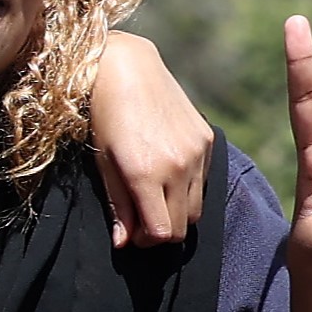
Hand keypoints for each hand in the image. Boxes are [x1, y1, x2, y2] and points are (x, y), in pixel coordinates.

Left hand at [88, 32, 214, 249]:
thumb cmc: (104, 117)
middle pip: (182, 227)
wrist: (127, 68)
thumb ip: (118, 206)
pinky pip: (204, 182)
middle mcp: (178, 166)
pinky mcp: (207, 139)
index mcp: (147, 174)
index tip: (132, 234)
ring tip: (153, 197)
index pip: (161, 233)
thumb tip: (124, 243)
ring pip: (197, 208)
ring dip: (176, 212)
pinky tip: (167, 173)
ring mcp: (197, 152)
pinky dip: (188, 188)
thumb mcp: (104, 164)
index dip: (145, 241)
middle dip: (161, 231)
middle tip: (141, 219)